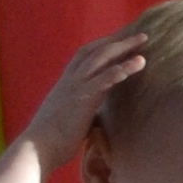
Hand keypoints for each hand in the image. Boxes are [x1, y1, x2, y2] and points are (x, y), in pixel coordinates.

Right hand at [1, 24, 152, 182]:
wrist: (38, 148)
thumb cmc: (53, 139)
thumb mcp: (70, 118)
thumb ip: (83, 109)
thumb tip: (94, 114)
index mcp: (67, 83)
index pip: (86, 55)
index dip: (104, 45)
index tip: (121, 39)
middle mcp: (70, 80)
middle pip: (95, 51)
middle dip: (117, 40)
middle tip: (140, 34)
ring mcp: (76, 87)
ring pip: (101, 59)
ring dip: (123, 48)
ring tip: (144, 41)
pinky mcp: (83, 98)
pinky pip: (104, 79)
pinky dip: (120, 69)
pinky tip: (136, 63)